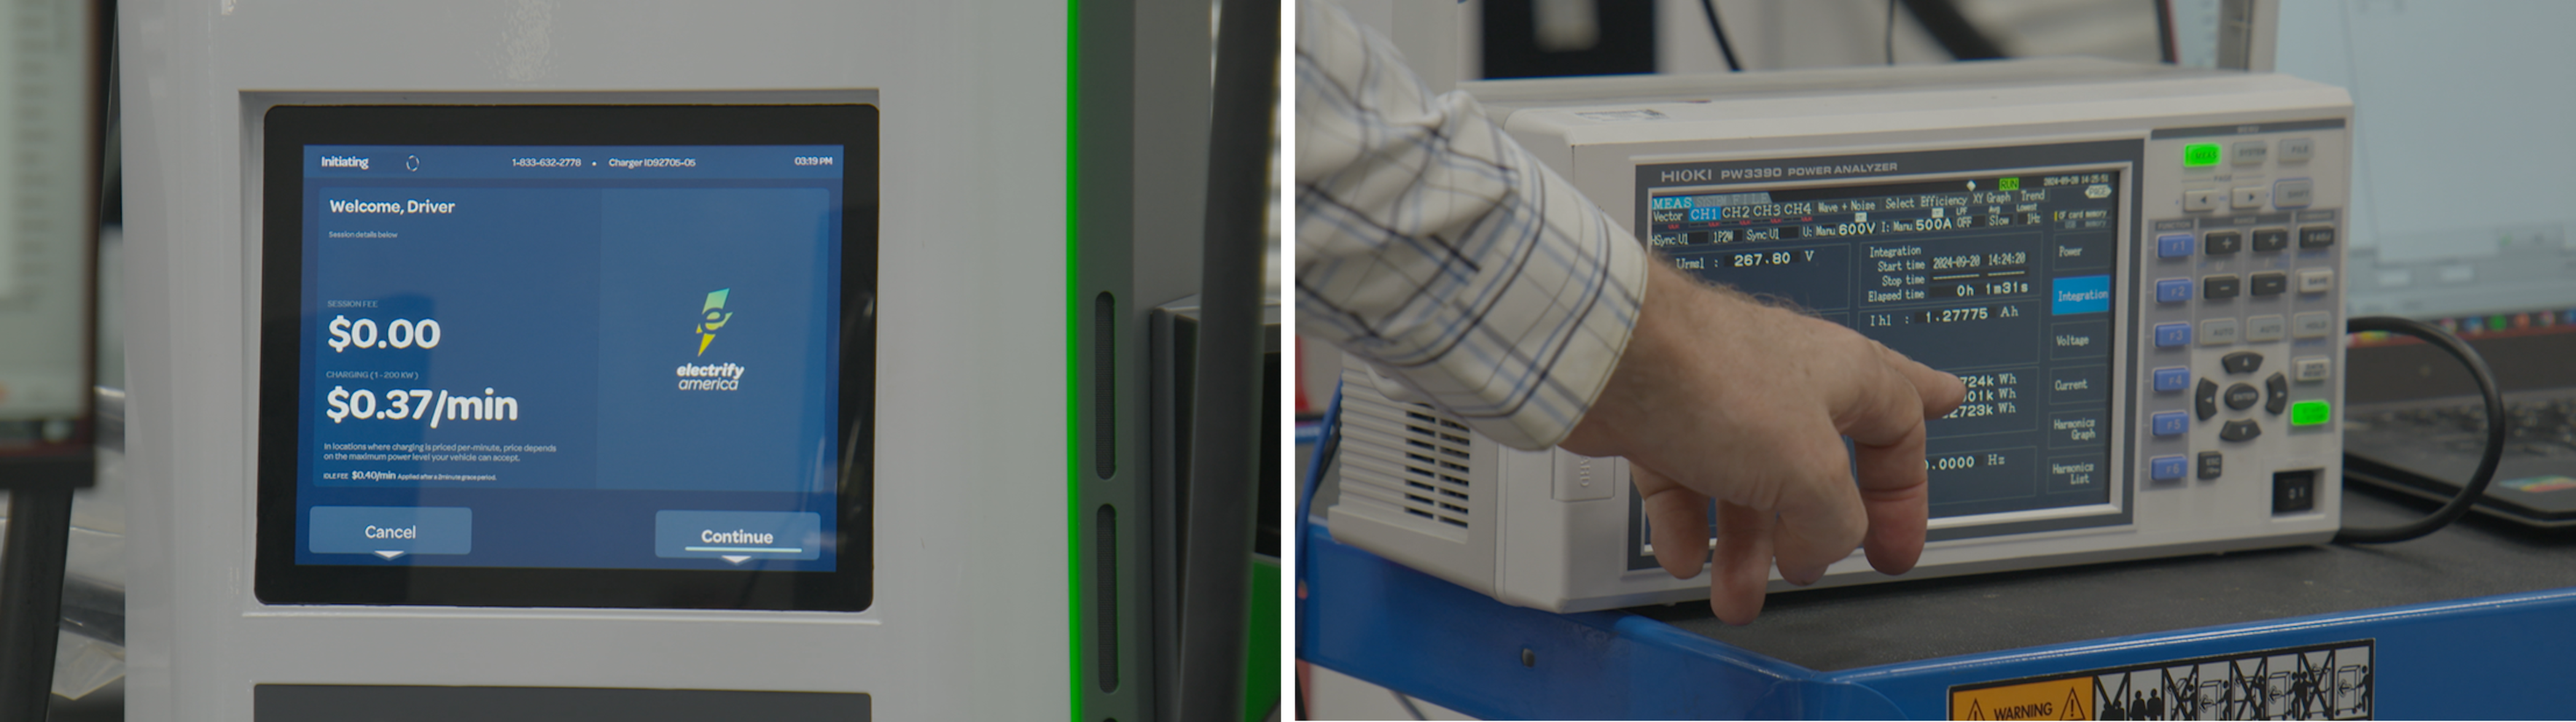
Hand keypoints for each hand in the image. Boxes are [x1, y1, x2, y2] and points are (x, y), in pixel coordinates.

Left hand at [1560, 260, 1966, 624]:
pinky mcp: (1663, 415)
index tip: (1899, 542)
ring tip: (1737, 596)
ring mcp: (1721, 397)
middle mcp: (1785, 380)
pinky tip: (1683, 558)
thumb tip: (1828, 543)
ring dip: (1746, 548)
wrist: (1609, 359)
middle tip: (1820, 561)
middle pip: (1818, 462)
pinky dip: (1687, 524)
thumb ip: (1837, 519)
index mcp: (1844, 373)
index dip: (1905, 495)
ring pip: (1746, 483)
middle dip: (1816, 526)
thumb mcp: (1809, 472)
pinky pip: (1684, 480)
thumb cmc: (1713, 381)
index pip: (1900, 429)